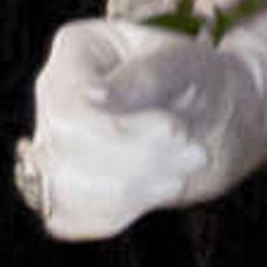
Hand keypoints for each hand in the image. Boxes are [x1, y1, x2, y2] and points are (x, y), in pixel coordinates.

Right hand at [20, 18, 266, 240]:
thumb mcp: (184, 64)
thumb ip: (143, 78)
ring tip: (184, 169)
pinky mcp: (66, 182)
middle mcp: (53, 96)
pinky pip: (69, 216)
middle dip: (136, 158)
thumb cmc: (198, 76)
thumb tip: (92, 98)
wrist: (214, 115)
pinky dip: (120, 211)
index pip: (69, 106)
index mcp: (76, 50)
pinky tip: (160, 187)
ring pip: (64, 187)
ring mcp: (52, 141)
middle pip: (64, 148)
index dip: (119, 130)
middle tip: (193, 152)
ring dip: (134, 189)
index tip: (176, 129)